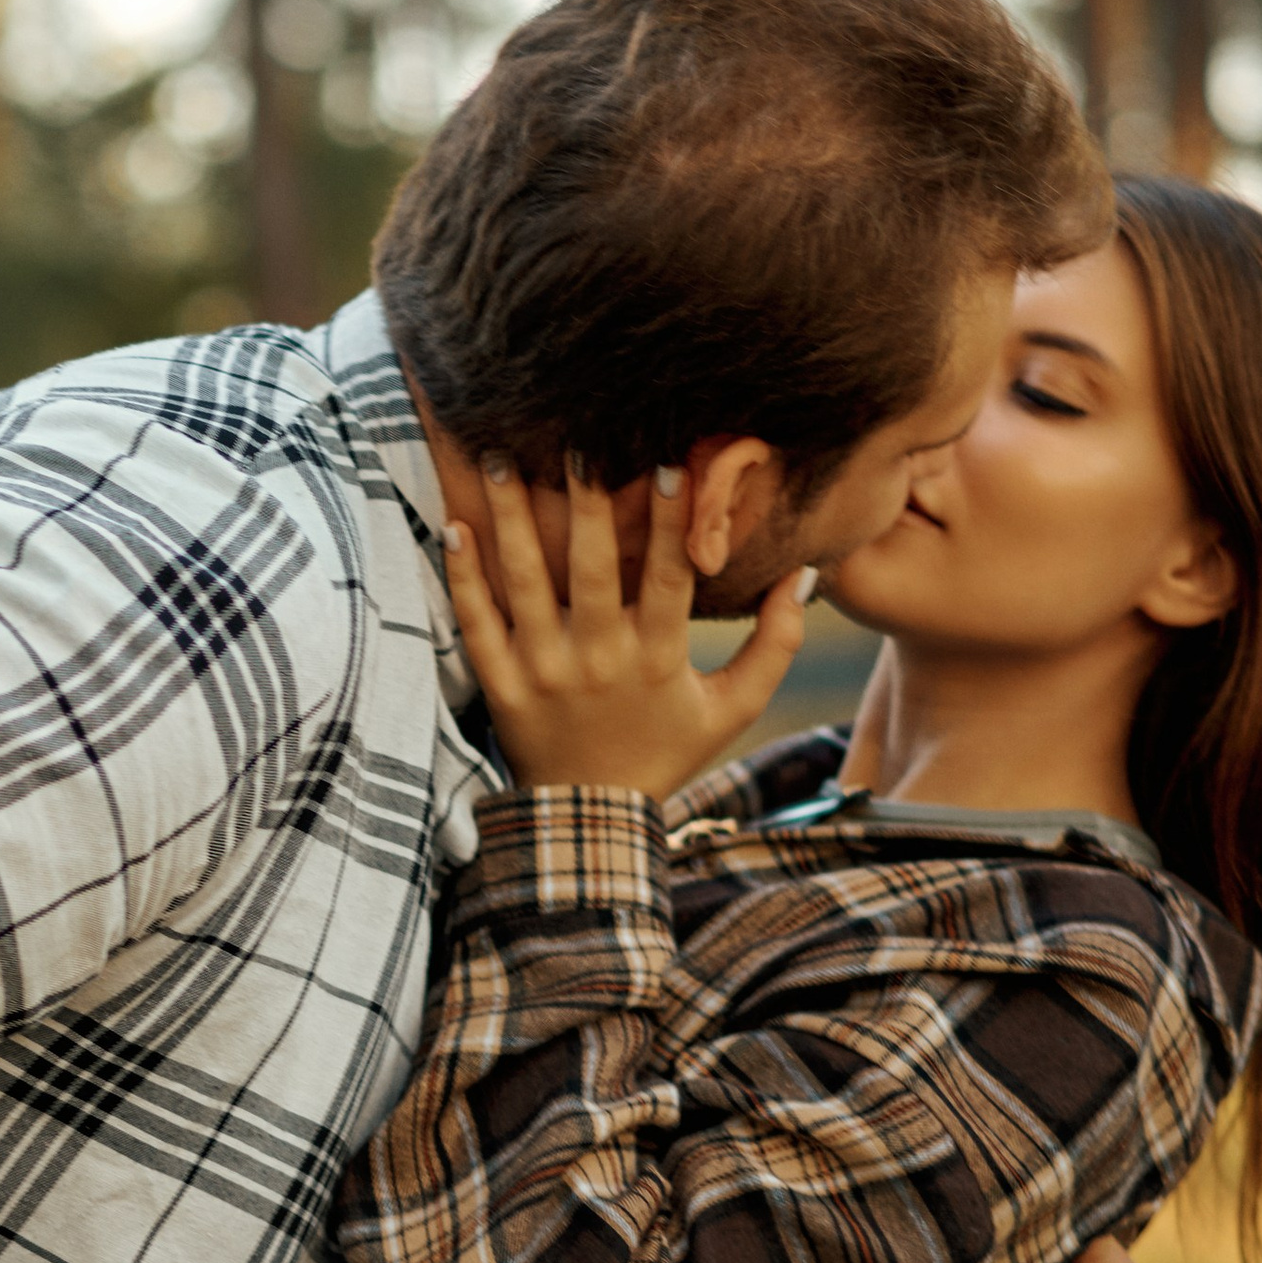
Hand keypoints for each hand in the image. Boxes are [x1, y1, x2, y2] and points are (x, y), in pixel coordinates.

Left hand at [445, 448, 812, 800]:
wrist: (593, 820)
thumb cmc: (666, 752)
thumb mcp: (733, 709)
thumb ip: (776, 644)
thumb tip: (807, 575)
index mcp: (659, 659)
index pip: (670, 577)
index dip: (674, 520)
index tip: (671, 461)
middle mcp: (599, 661)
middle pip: (593, 569)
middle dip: (587, 502)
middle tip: (578, 442)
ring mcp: (542, 672)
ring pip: (525, 584)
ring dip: (513, 519)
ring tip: (501, 457)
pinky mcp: (500, 685)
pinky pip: (476, 623)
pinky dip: (463, 575)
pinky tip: (454, 524)